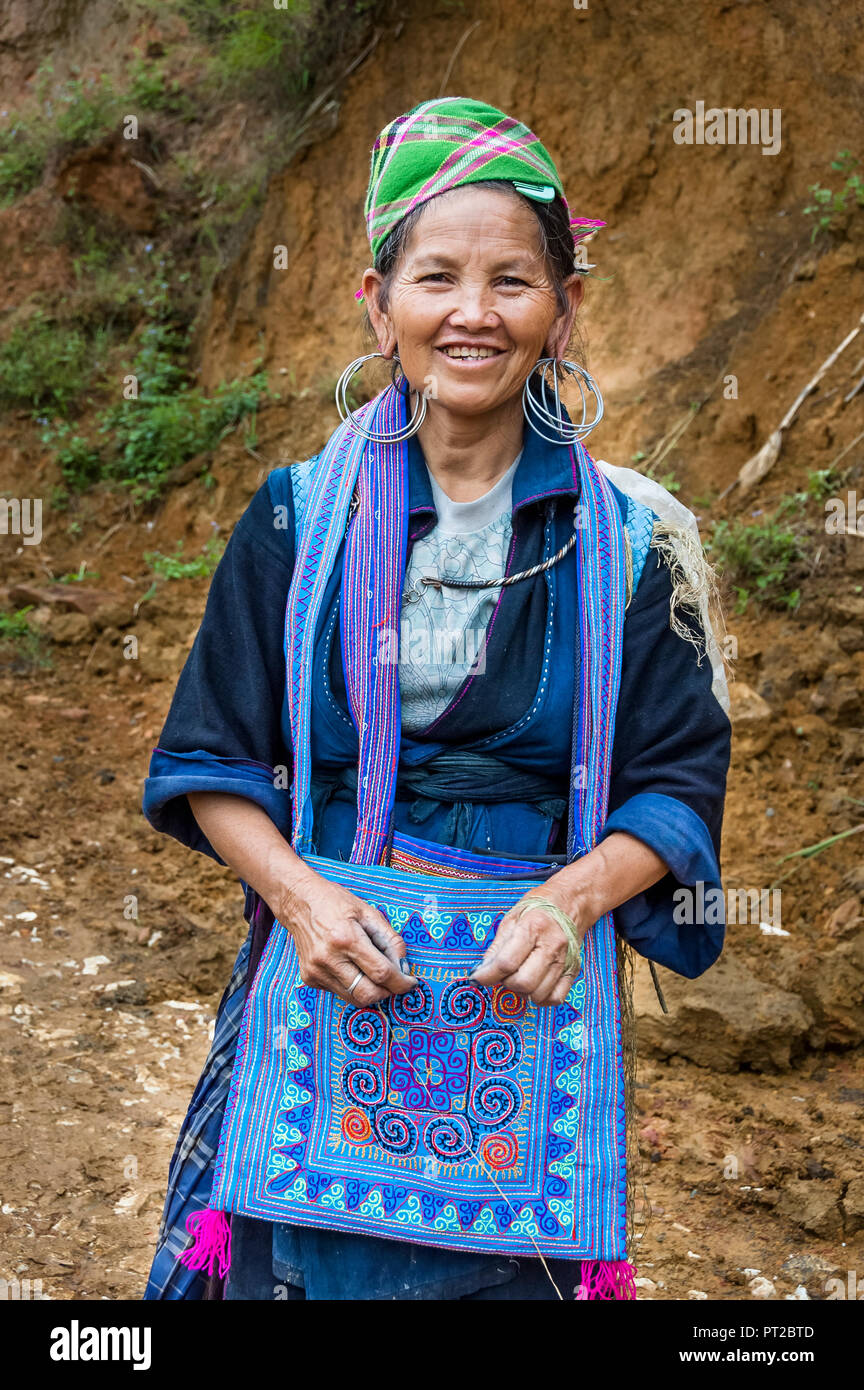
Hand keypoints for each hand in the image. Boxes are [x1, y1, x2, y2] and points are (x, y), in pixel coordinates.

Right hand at [277, 868, 416, 1007]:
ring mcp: (316, 971)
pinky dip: (353, 986)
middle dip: (388, 992)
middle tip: (395, 982)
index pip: (381, 973)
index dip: (401, 982)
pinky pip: (340, 993)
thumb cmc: (335, 903)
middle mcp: (329, 959)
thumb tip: (403, 967)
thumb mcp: (368, 912)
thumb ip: (390, 940)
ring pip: (354, 999)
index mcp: (346, 938)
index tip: (411, 982)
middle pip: (368, 994)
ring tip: (373, 972)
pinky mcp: (309, 979)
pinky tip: (352, 968)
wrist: (298, 901)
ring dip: (371, 991)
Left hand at [469, 883, 586, 1007]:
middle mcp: (552, 945)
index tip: (477, 978)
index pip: (507, 962)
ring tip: (519, 976)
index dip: (487, 975)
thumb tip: (483, 971)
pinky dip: (541, 998)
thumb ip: (497, 947)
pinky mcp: (574, 970)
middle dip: (506, 983)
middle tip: (503, 974)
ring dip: (523, 991)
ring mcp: (566, 960)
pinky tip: (534, 986)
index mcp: (534, 927)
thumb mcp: (511, 918)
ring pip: (539, 994)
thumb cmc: (538, 908)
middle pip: (524, 982)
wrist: (572, 901)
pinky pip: (556, 998)